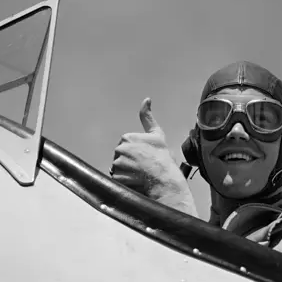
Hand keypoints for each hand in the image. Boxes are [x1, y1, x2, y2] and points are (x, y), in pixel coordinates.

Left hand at [110, 98, 197, 216]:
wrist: (164, 178)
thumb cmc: (162, 158)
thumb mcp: (157, 134)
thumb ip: (148, 117)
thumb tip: (146, 99)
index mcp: (127, 137)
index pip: (125, 146)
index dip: (135, 153)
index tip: (145, 157)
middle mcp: (120, 148)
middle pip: (120, 157)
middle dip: (129, 162)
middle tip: (143, 167)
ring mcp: (118, 163)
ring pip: (119, 168)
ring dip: (127, 172)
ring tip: (140, 175)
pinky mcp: (117, 176)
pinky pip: (118, 179)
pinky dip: (125, 181)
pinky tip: (135, 181)